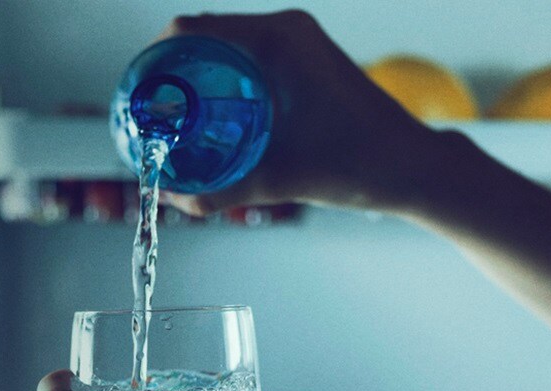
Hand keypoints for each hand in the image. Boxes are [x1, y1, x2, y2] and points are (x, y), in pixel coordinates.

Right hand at [157, 10, 450, 215]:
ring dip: (200, 69)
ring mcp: (302, 40)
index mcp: (279, 40)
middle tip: (151, 105)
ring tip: (174, 109)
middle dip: (174, 64)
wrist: (412, 165)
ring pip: (230, 42)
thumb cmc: (355, 165)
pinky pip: (252, 53)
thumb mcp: (276, 181)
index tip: (138, 87)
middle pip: (209, 32)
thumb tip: (174, 201)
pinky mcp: (309, 56)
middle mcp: (289, 29)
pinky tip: (213, 109)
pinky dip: (227, 73)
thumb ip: (220, 192)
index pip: (194, 27)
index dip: (157, 52)